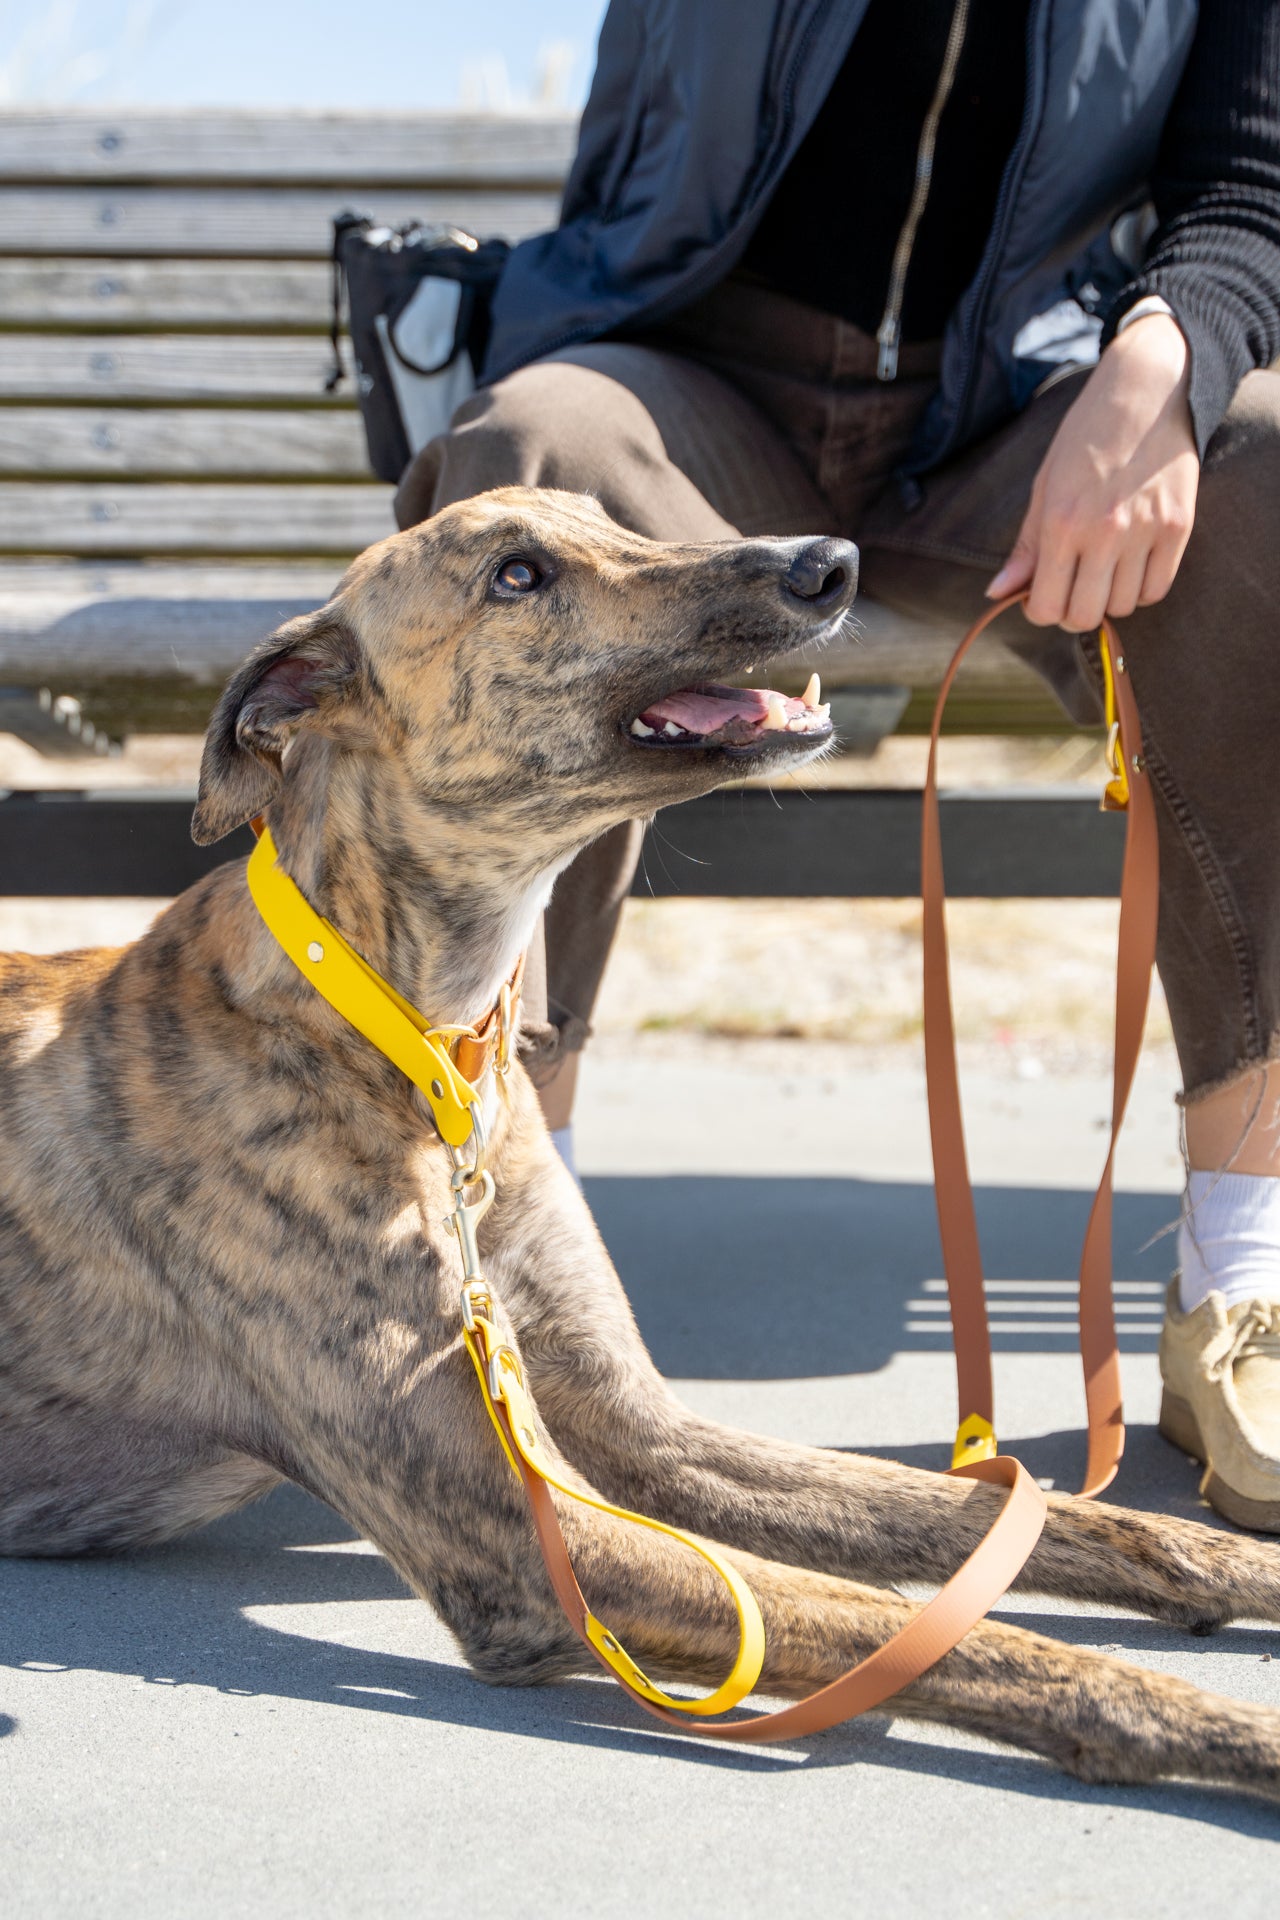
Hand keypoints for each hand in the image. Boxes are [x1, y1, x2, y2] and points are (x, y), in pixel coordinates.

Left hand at [986, 314, 1199, 629]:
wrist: (1147, 390)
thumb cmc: (1086, 436)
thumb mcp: (1045, 485)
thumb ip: (1026, 545)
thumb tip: (997, 593)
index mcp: (1062, 521)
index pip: (1046, 606)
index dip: (1040, 610)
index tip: (1043, 595)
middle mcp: (1104, 531)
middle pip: (1084, 616)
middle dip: (1072, 611)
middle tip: (1073, 587)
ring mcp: (1145, 530)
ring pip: (1122, 606)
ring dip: (1108, 598)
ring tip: (1104, 569)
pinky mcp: (1178, 526)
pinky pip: (1157, 589)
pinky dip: (1141, 588)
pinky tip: (1131, 566)